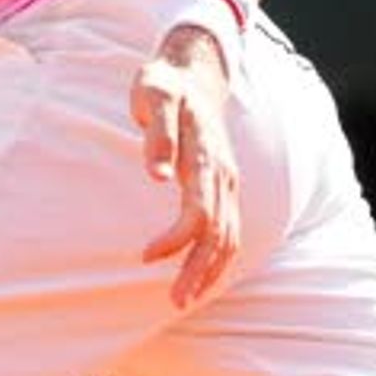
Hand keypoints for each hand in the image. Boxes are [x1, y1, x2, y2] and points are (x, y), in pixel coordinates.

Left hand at [132, 27, 241, 306]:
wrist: (192, 74)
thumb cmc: (164, 85)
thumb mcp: (153, 97)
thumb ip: (157, 133)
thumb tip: (158, 176)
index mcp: (205, 155)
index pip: (199, 210)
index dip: (177, 238)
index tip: (146, 256)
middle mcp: (223, 173)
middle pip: (219, 233)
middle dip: (199, 270)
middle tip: (174, 301)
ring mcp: (227, 182)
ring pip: (229, 236)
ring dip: (210, 271)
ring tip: (183, 298)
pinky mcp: (223, 188)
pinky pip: (229, 230)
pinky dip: (218, 258)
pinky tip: (200, 278)